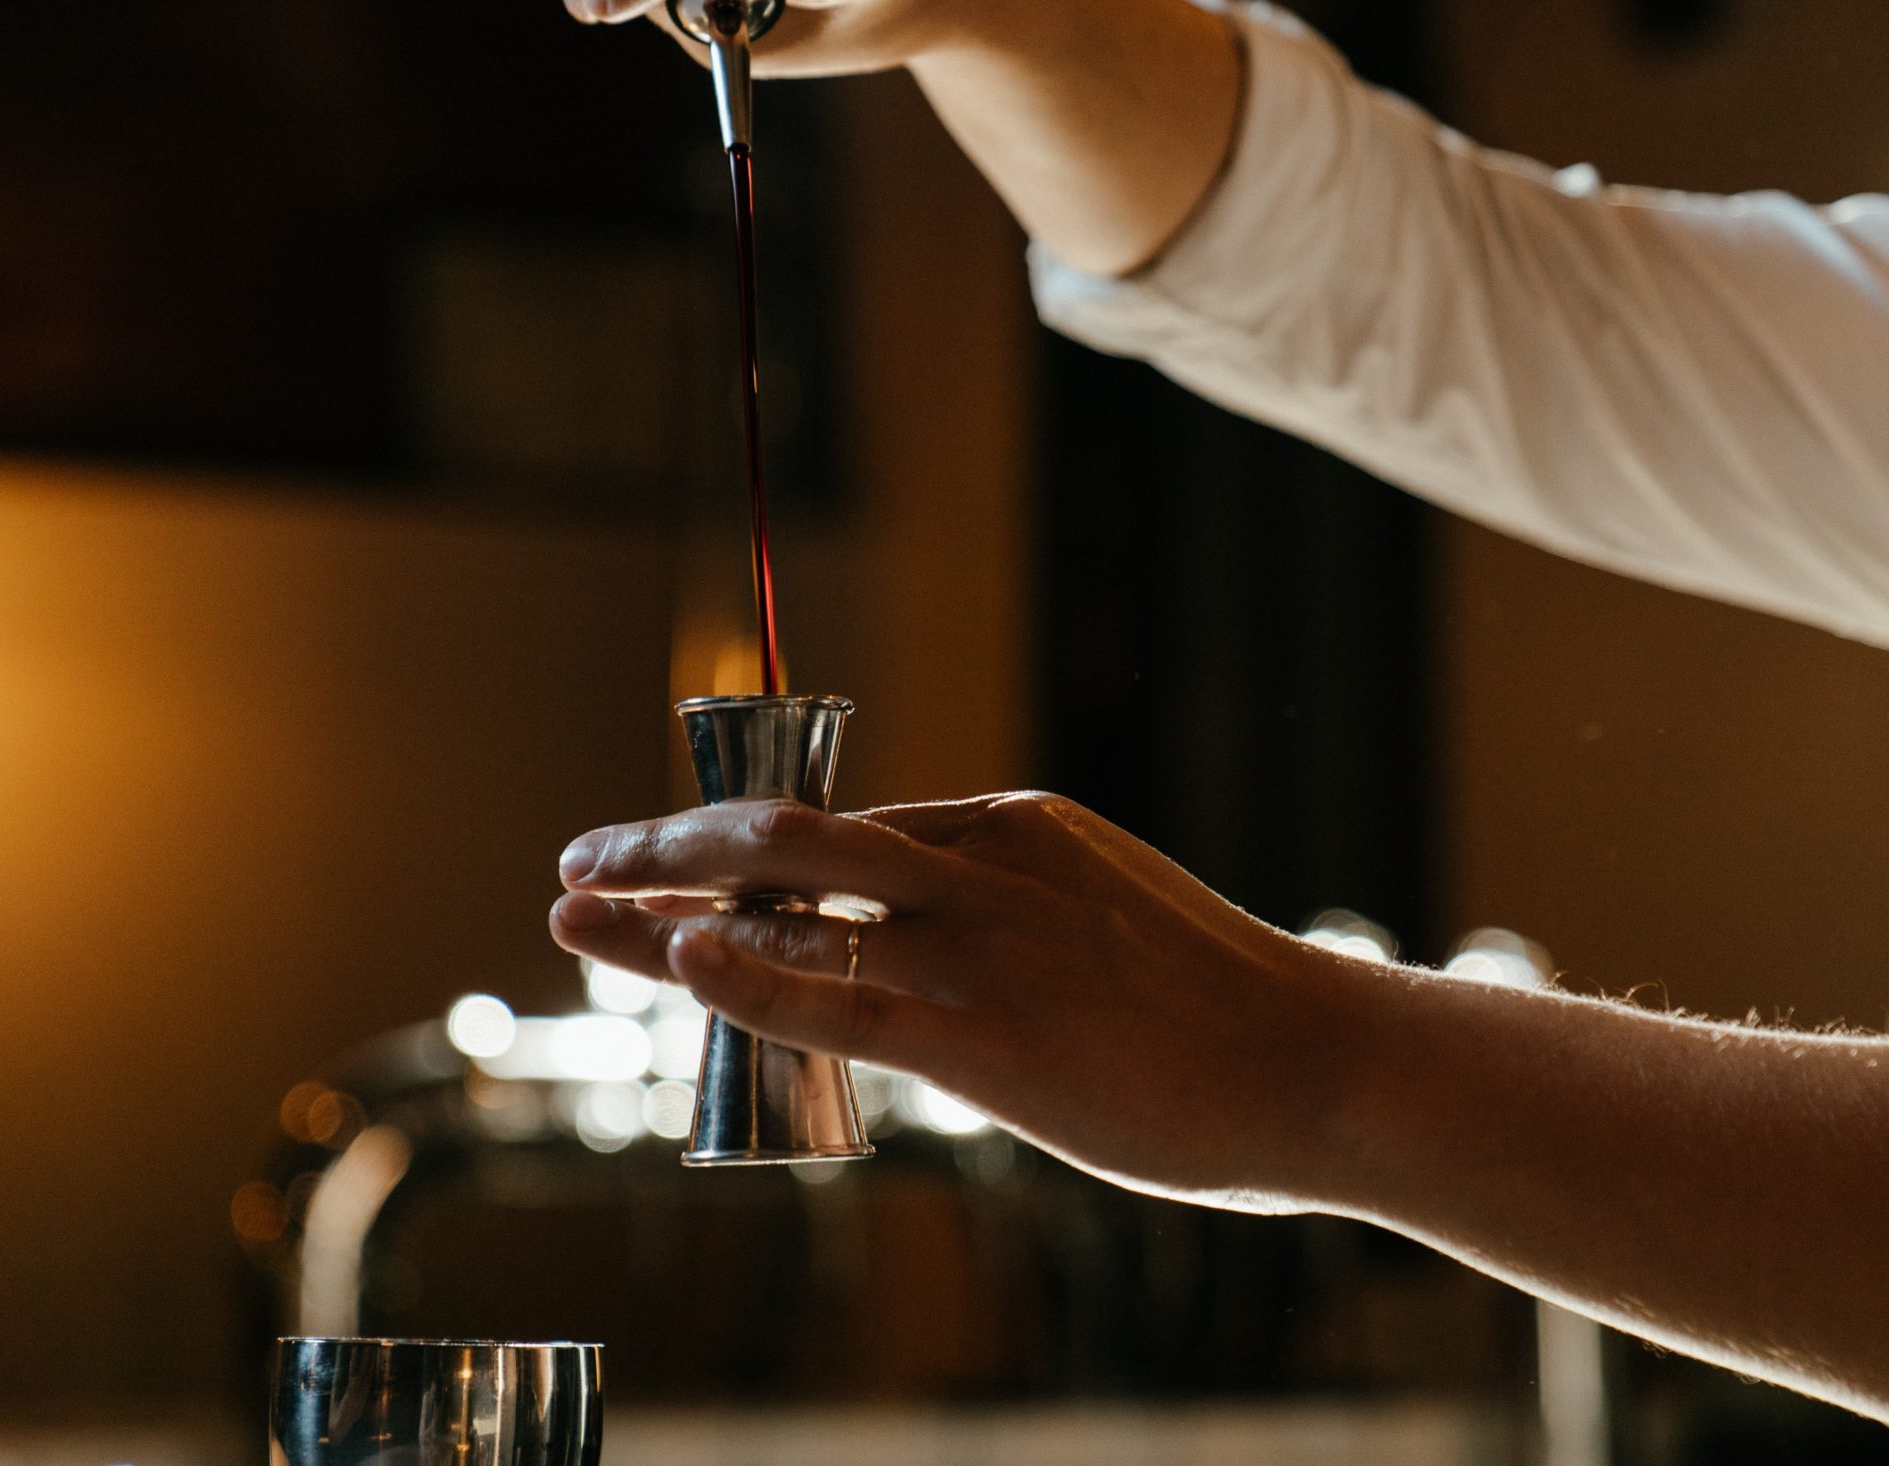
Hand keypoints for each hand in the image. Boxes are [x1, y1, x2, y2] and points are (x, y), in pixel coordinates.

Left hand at [551, 792, 1366, 1207]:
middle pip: (788, 831)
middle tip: (586, 859)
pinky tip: (677, 958)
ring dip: (663, 905)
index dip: (739, 849)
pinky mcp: (981, 1036)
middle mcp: (982, 865)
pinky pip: (834, 994)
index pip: (846, 830)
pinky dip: (743, 971)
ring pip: (787, 898)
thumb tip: (938, 960)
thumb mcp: (1107, 920)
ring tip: (577, 914)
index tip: (669, 861)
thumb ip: (1016, 918)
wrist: (1312, 1060)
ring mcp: (978, 945)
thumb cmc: (1223, 1010)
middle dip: (669, 841)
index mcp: (1015, 828)